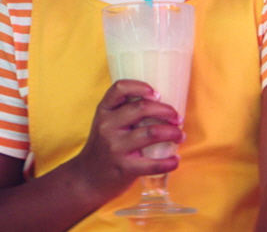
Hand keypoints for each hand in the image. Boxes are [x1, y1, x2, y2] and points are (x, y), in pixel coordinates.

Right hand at [68, 80, 184, 198]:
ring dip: (173, 133)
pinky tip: (175, 160)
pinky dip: (169, 162)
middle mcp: (107, 126)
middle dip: (167, 110)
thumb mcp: (106, 124)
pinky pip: (153, 164)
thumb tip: (162, 103)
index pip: (119, 88)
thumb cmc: (103, 147)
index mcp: (104, 111)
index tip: (157, 94)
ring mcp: (115, 148)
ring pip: (152, 132)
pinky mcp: (124, 168)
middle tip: (178, 118)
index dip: (140, 87)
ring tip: (180, 136)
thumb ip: (124, 112)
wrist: (86, 180)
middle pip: (142, 108)